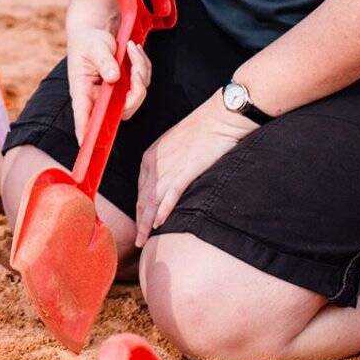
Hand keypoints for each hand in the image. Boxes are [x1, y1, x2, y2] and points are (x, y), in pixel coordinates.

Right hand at [64, 19, 153, 143]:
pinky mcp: (127, 85)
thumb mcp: (94, 47)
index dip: (86, 131)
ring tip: (132, 48)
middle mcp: (99, 96)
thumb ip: (103, 61)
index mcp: (83, 90)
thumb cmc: (88, 39)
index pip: (84, 116)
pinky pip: (143, 83)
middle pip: (123, 110)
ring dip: (140, 70)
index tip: (87, 143)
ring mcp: (115, 92)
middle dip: (136, 90)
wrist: (96, 28)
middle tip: (135, 67)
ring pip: (137, 95)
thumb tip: (114, 77)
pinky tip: (134, 50)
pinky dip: (143, 65)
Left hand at [134, 91, 257, 245]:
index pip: (141, 189)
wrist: (221, 117)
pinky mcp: (186, 170)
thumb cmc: (203, 129)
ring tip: (144, 241)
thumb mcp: (177, 146)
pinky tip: (160, 224)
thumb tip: (170, 182)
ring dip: (147, 223)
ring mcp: (170, 167)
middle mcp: (156, 163)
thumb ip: (169, 164)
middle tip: (139, 241)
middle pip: (143, 198)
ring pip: (153, 201)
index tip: (140, 224)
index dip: (139, 209)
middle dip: (140, 221)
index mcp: (151, 156)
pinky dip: (164, 210)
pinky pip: (171, 195)